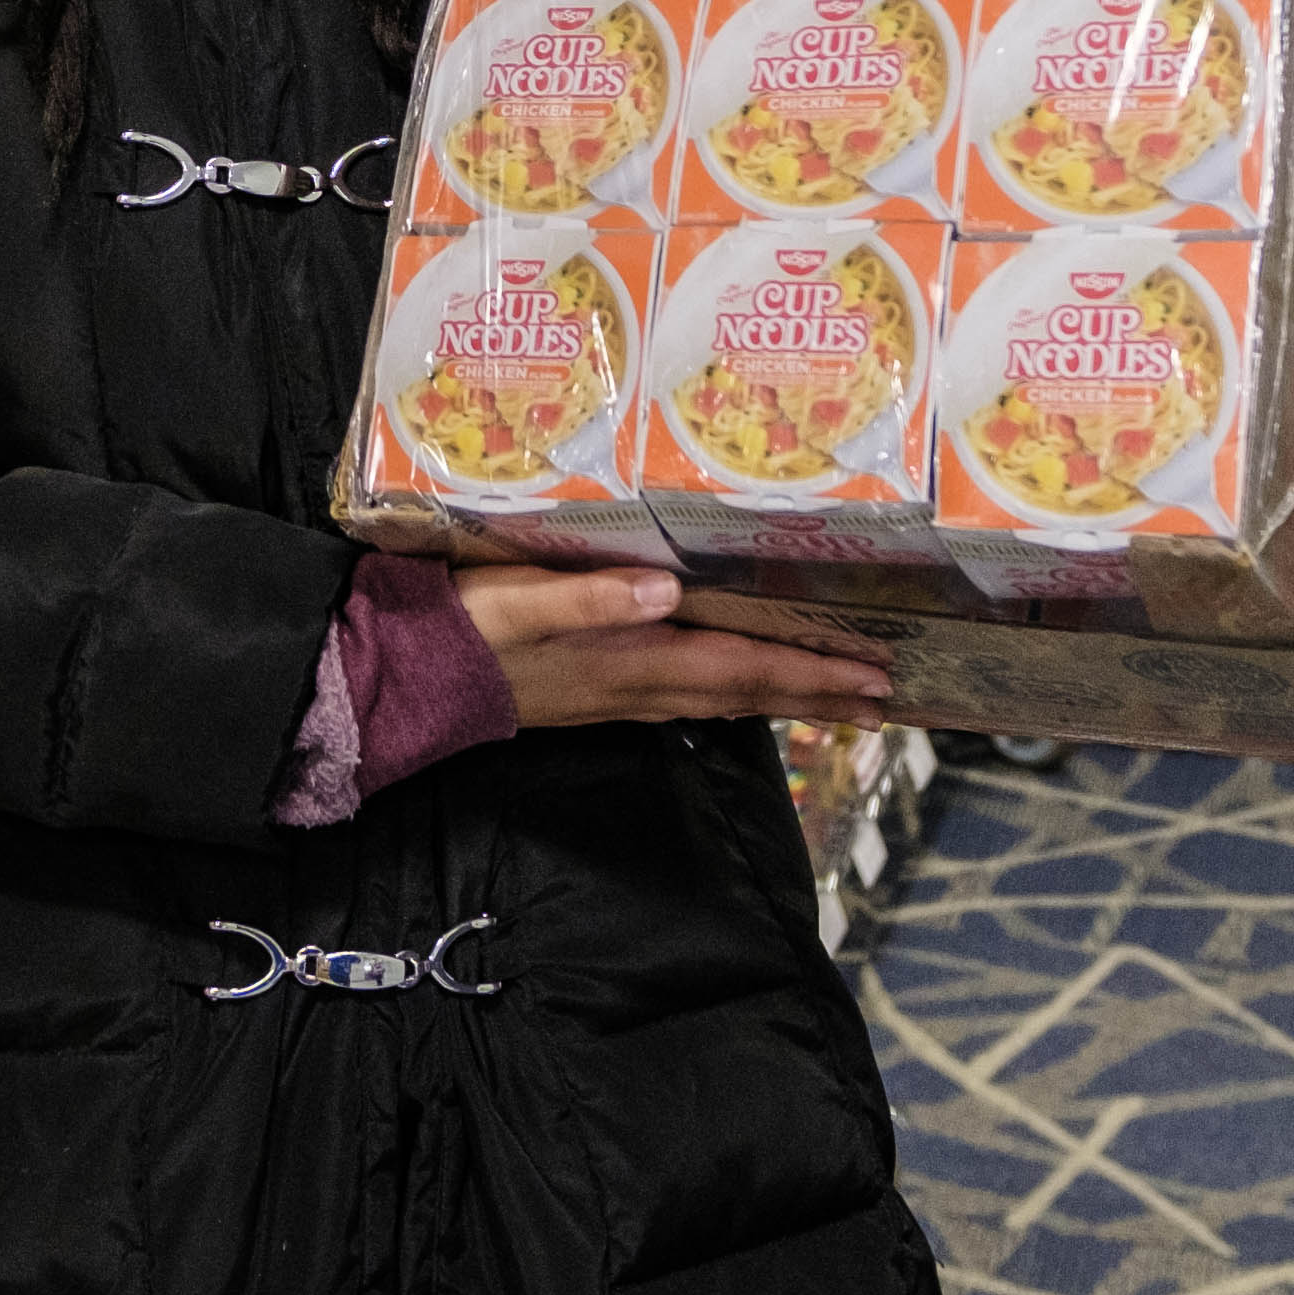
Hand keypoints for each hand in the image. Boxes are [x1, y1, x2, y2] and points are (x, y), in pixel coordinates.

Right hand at [455, 564, 893, 731]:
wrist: (408, 678)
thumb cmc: (463, 626)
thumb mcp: (519, 601)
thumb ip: (590, 598)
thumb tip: (667, 591)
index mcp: (632, 658)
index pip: (740, 669)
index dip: (809, 673)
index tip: (872, 676)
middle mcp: (638, 686)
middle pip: (747, 694)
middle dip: (817, 694)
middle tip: (885, 697)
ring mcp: (621, 696)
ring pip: (723, 702)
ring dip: (784, 700)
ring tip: (837, 700)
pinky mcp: (602, 694)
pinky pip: (692, 700)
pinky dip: (735, 696)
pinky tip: (744, 689)